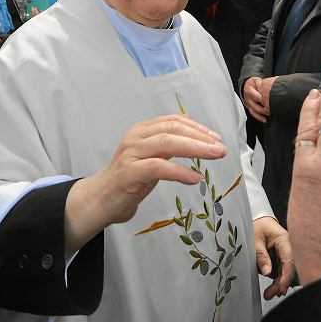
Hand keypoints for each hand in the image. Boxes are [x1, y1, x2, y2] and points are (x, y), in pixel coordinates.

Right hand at [64, 115, 225, 254]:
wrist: (100, 201)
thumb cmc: (128, 181)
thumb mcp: (151, 159)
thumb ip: (168, 149)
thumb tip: (199, 144)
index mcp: (142, 131)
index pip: (173, 120)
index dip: (197, 127)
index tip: (216, 137)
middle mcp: (136, 137)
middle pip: (173, 129)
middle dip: (200, 137)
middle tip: (221, 148)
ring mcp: (131, 153)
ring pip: (167, 143)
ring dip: (195, 149)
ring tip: (215, 156)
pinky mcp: (129, 172)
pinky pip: (158, 167)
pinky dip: (179, 171)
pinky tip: (194, 179)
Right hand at [241, 77, 270, 122]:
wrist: (247, 86)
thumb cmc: (254, 83)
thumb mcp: (257, 81)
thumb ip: (263, 84)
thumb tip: (274, 85)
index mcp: (249, 89)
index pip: (257, 96)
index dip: (264, 100)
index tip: (271, 101)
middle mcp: (247, 97)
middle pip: (255, 105)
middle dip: (264, 108)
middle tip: (272, 108)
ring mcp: (248, 103)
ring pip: (254, 110)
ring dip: (262, 113)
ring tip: (269, 113)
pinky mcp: (249, 108)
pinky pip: (253, 114)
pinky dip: (259, 117)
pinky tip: (264, 120)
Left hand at [254, 217, 294, 298]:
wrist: (258, 221)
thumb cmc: (257, 226)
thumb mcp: (255, 240)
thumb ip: (261, 255)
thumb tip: (267, 272)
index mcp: (284, 240)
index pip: (290, 261)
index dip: (286, 276)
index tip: (281, 288)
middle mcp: (289, 248)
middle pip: (291, 270)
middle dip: (282, 284)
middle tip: (270, 294)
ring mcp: (286, 254)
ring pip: (288, 273)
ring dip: (280, 284)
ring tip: (269, 293)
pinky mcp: (282, 259)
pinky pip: (283, 272)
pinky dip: (278, 281)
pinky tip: (272, 289)